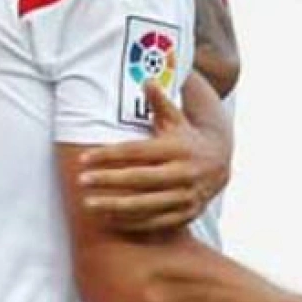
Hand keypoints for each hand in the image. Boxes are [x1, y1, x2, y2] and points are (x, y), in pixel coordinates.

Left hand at [77, 81, 228, 232]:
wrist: (220, 163)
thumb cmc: (185, 137)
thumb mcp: (175, 118)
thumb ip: (159, 101)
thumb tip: (146, 79)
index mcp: (177, 148)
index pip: (136, 152)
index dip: (108, 155)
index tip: (83, 158)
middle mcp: (184, 173)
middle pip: (140, 179)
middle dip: (109, 181)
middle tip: (80, 181)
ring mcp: (187, 196)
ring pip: (147, 204)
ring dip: (116, 206)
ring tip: (88, 204)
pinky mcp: (188, 214)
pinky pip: (158, 222)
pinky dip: (133, 223)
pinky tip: (109, 219)